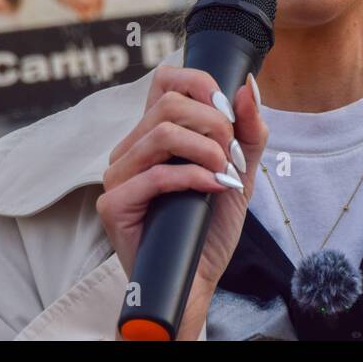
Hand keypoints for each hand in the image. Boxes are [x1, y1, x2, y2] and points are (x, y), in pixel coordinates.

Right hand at [96, 66, 266, 337]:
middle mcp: (131, 149)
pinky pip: (154, 175)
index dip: (197, 83)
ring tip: (224, 173)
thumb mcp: (239, 172)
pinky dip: (192, 177)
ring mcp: (118, 177)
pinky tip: (212, 188)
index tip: (227, 109)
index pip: (164, 81)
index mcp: (155, 134)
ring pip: (161, 134)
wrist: (199, 281)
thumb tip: (248, 86)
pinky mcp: (114, 206)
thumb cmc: (211, 226)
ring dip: (205, 150)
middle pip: (168, 105)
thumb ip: (247, 131)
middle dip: (213, 123)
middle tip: (231, 154)